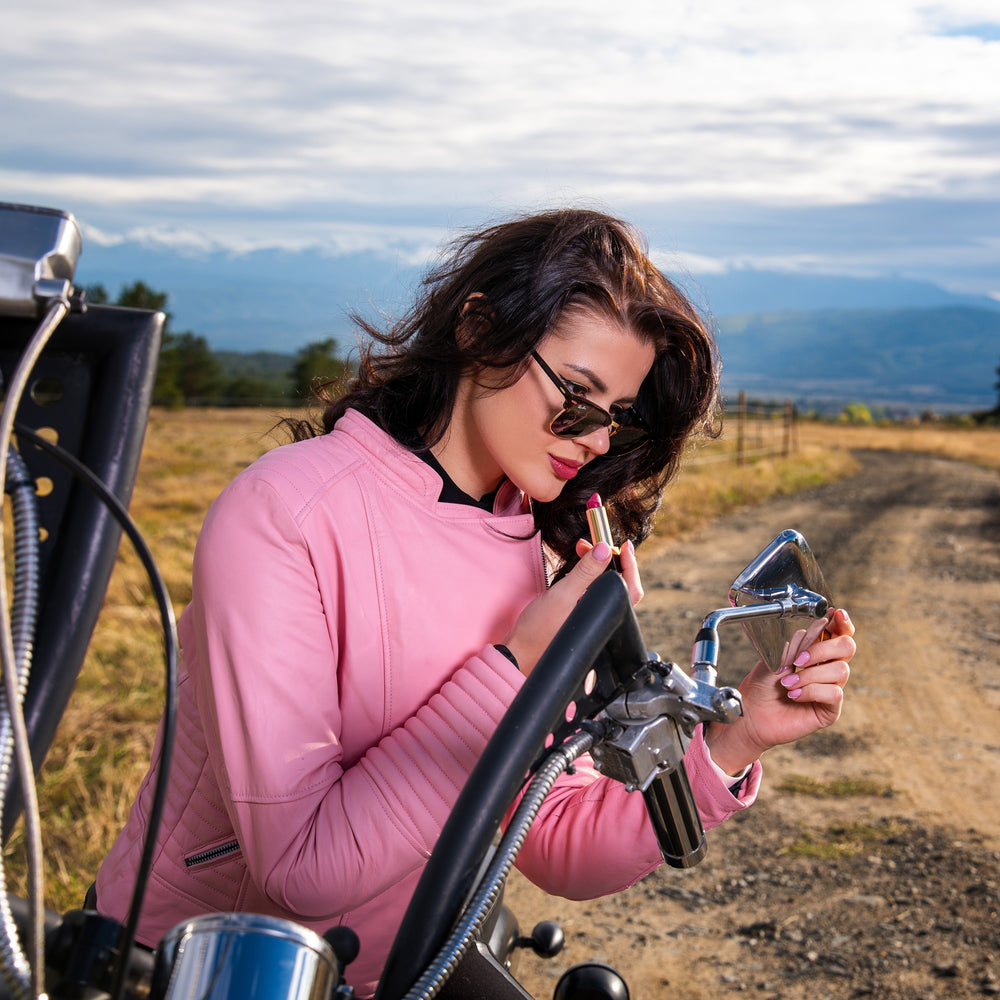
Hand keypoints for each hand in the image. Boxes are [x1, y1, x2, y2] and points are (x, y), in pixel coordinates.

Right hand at [504, 538, 641, 675]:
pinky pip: (592, 593)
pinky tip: (575, 572)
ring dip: (596, 567)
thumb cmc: (537, 630)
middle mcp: (601, 619)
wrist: (519, 653)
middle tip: (593, 545)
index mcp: (603, 615)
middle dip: (608, 561)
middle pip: (618, 585)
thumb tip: (604, 550)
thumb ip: (585, 572)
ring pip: (604, 587)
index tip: (624, 546)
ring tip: (581, 552)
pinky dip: (588, 578)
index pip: (629, 587)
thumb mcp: (562, 595)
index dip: (629, 564)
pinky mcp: (580, 618)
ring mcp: (591, 619)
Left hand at [704, 608, 855, 775]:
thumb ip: (797, 644)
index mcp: (815, 651)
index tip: (837, 615)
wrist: (751, 714)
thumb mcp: (775, 657)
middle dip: (822, 650)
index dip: (842, 623)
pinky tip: (793, 695)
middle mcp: (827, 668)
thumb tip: (819, 625)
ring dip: (810, 675)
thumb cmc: (761, 686)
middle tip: (797, 660)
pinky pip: (834, 693)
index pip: (839, 633)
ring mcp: (830, 688)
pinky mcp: (830, 709)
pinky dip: (811, 691)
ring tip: (787, 683)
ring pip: (840, 670)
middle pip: (847, 647)